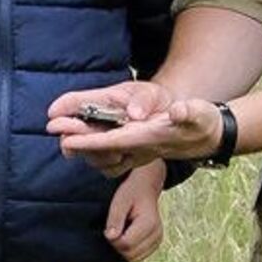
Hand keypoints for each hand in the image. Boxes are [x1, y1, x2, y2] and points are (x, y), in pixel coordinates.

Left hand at [49, 93, 224, 177]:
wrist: (209, 136)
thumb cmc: (203, 122)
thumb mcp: (200, 114)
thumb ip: (189, 113)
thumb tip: (178, 109)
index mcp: (150, 139)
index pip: (114, 141)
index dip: (90, 140)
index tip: (68, 138)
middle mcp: (141, 148)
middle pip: (102, 147)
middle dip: (77, 140)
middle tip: (52, 128)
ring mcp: (139, 150)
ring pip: (103, 151)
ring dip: (81, 142)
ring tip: (59, 131)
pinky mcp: (139, 148)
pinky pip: (110, 151)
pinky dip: (93, 146)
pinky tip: (80, 139)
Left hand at [105, 161, 165, 261]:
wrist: (146, 187)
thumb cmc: (132, 192)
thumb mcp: (120, 200)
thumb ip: (115, 219)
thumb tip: (110, 237)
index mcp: (150, 223)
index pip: (126, 244)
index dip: (113, 239)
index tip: (110, 227)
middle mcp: (157, 234)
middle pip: (130, 254)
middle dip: (117, 245)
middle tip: (115, 229)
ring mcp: (157, 241)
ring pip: (134, 259)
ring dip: (123, 249)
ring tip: (122, 231)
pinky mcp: (154, 245)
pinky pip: (137, 257)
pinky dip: (129, 251)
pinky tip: (126, 236)